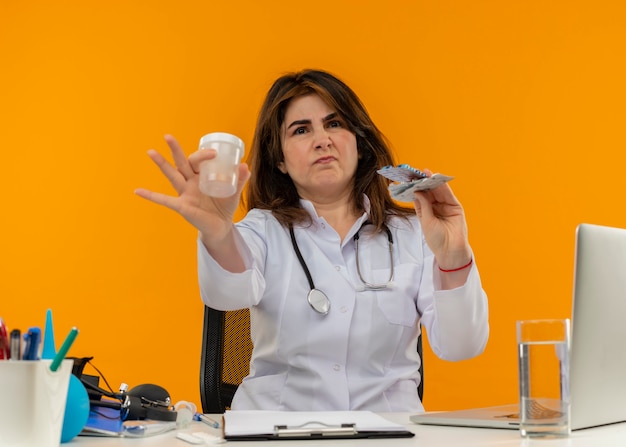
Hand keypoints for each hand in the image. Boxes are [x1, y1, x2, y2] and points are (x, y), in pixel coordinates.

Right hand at [134, 135, 249, 241]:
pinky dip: (150, 196)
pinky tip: (137, 191)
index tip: (214, 153)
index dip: (203, 155)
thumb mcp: (235, 192)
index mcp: (202, 176)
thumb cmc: (225, 206)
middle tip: (168, 136)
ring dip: (162, 164)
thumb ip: (240, 180)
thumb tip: (245, 166)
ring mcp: (184, 193)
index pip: (198, 160)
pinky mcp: (182, 206)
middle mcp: (191, 182)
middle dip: (175, 150)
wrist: (222, 227)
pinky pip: (164, 200)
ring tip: (151, 151)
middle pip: (181, 163)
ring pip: (172, 176)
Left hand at [411, 169, 471, 269]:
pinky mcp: (455, 207)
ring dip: (432, 182)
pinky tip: (437, 179)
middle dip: (423, 182)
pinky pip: (448, 194)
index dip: (414, 188)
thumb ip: (423, 205)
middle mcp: (435, 208)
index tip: (408, 179)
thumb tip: (417, 191)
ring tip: (426, 173)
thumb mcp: (426, 221)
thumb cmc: (437, 240)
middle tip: (417, 173)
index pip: (419, 197)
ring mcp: (445, 206)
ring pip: (438, 191)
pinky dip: (443, 186)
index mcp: (426, 212)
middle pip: (429, 192)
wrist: (451, 250)